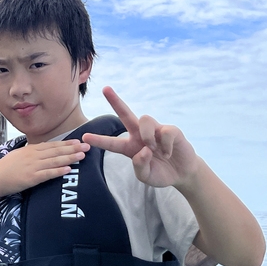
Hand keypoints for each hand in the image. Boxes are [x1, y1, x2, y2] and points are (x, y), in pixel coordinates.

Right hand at [0, 140, 89, 197]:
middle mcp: (33, 156)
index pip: (52, 145)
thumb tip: (42, 150)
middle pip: (57, 151)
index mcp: (30, 150)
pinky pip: (48, 174)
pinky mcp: (31, 178)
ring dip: (70, 157)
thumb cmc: (4, 169)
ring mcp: (33, 166)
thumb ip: (31, 153)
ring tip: (82, 156)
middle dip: (73, 148)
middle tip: (87, 146)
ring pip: (55, 160)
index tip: (78, 141)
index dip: (66, 143)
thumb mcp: (18, 156)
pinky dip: (59, 171)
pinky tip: (69, 169)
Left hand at [82, 86, 199, 188]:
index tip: (84, 136)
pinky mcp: (170, 130)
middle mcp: (140, 135)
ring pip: (144, 120)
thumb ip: (140, 167)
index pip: (111, 143)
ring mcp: (155, 130)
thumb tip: (143, 150)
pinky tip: (168, 152)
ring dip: (147, 136)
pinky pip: (164, 131)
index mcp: (130, 147)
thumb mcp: (146, 177)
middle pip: (125, 114)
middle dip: (115, 101)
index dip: (99, 140)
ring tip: (154, 150)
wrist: (182, 173)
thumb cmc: (161, 173)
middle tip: (105, 88)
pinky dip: (165, 144)